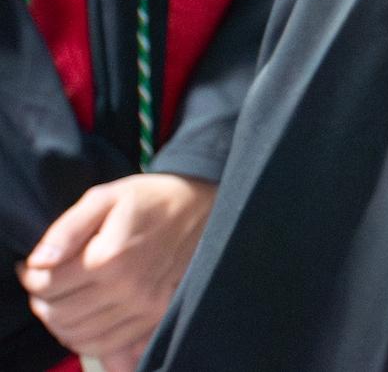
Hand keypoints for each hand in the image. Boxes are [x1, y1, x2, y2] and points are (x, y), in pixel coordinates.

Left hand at [15, 173, 215, 362]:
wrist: (201, 206)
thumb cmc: (150, 199)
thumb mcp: (104, 198)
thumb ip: (67, 229)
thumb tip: (37, 261)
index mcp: (108, 257)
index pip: (46, 285)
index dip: (31, 277)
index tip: (32, 266)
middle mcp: (125, 288)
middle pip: (59, 314)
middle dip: (43, 300)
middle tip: (46, 284)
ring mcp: (142, 306)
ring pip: (78, 334)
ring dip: (59, 321)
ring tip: (62, 300)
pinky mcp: (153, 316)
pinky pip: (106, 345)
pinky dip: (84, 340)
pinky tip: (82, 320)